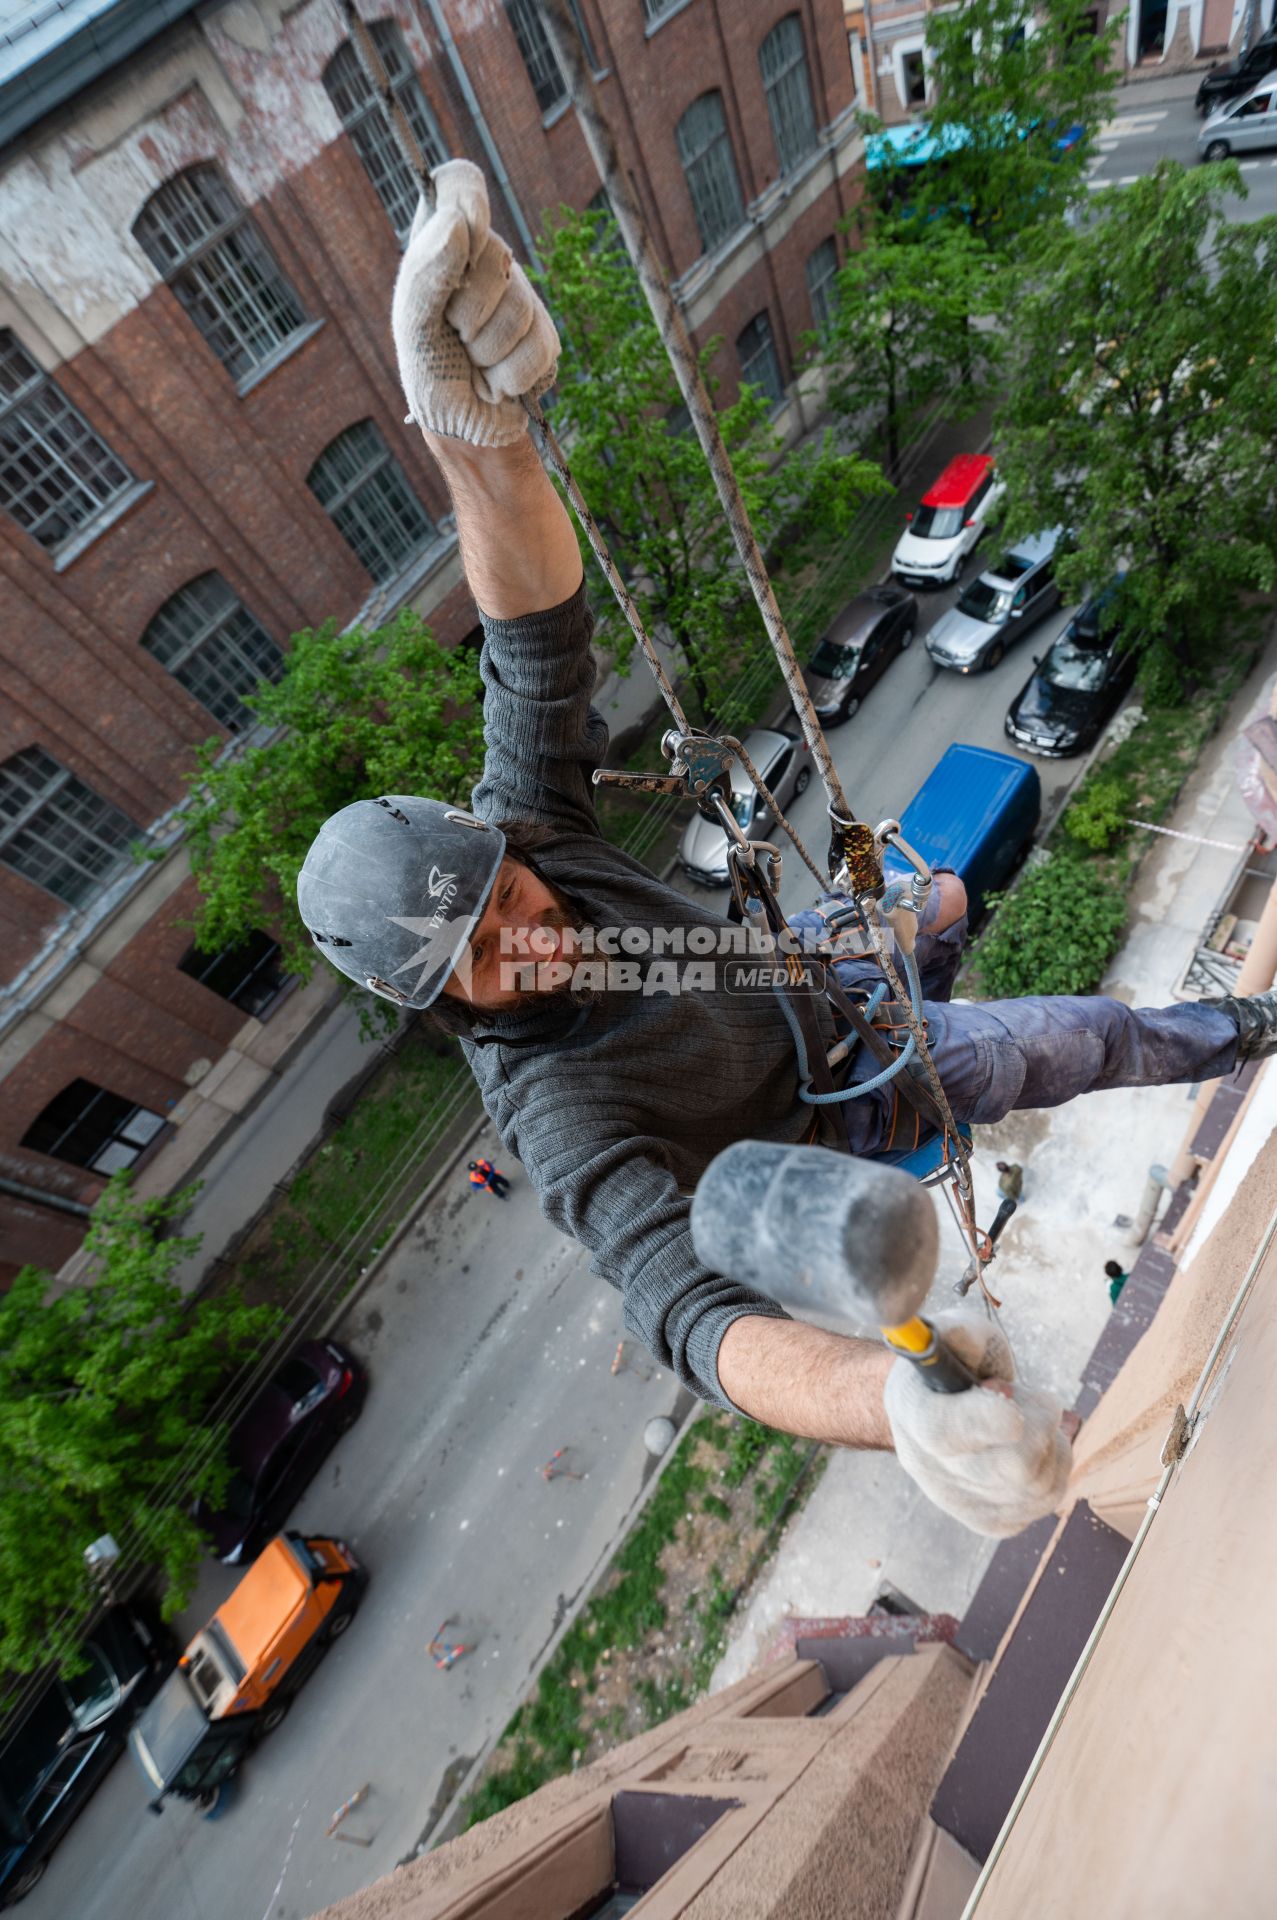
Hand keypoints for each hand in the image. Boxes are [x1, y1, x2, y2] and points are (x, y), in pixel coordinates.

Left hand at [392, 160, 559, 446]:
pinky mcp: (545, 335)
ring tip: (473, 363)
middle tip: (452, 334)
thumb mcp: (412, 322)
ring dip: (487, 352)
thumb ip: (428, 272)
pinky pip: (539, 346)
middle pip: (496, 253)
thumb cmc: (429, 369)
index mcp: (443, 243)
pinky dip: (510, 376)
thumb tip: (459, 225)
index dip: (468, 204)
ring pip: (519, 307)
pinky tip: (496, 381)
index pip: (459, 183)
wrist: (462, 426)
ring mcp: (520, 295)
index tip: (463, 243)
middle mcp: (485, 260)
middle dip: (468, 309)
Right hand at [883, 1309, 1070, 1537]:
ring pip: (1039, 1485)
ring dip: (1052, 1443)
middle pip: (1011, 1466)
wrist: (942, 1405)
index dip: (986, 1420)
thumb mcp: (955, 1332)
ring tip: (1030, 1419)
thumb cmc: (955, 1362)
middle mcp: (927, 1466)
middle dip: (1039, 1422)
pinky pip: (1047, 1501)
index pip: (944, 1433)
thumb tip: (963, 1340)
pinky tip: (1035, 1446)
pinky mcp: (989, 1521)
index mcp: (911, 1412)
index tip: (1010, 1396)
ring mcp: (958, 1500)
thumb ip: (960, 1333)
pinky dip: (1054, 1467)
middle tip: (1025, 1397)